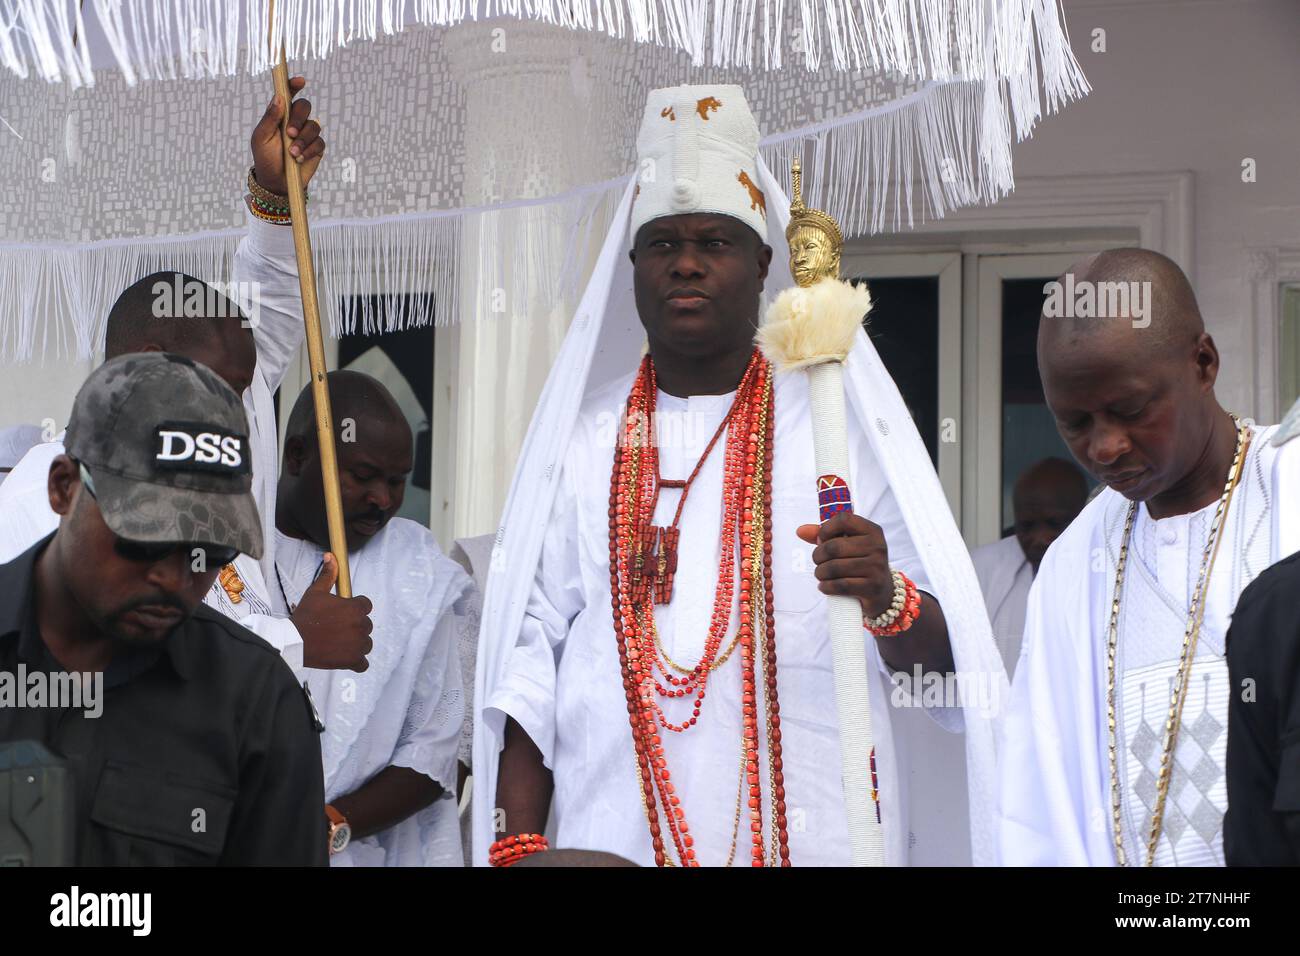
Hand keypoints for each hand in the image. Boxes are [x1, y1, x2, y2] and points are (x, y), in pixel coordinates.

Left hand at [250, 75, 325, 195]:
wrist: (276, 182)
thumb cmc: (265, 158)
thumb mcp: (261, 138)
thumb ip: (270, 118)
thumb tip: (279, 97)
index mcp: (279, 114)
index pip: (288, 94)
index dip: (293, 85)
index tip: (300, 81)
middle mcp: (295, 121)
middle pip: (304, 107)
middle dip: (298, 119)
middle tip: (290, 134)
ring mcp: (307, 134)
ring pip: (313, 125)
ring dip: (303, 139)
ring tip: (292, 153)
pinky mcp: (316, 147)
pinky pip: (319, 142)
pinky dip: (310, 150)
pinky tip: (299, 158)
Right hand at [293, 553, 373, 670]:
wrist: (294, 641)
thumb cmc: (305, 616)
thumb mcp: (315, 592)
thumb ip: (328, 575)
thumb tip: (331, 556)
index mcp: (355, 608)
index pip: (365, 605)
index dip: (355, 607)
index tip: (343, 612)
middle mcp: (361, 626)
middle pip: (365, 624)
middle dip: (354, 625)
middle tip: (335, 628)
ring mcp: (358, 644)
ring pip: (366, 643)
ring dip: (356, 643)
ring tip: (338, 642)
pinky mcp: (353, 660)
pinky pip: (363, 663)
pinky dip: (357, 662)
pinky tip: (346, 657)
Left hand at [795, 513, 894, 618]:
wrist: (882, 592)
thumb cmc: (860, 563)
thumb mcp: (848, 545)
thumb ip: (824, 536)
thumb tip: (800, 531)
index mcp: (872, 530)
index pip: (843, 519)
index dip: (826, 529)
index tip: (822, 540)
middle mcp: (877, 546)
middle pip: (834, 547)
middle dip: (818, 556)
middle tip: (818, 562)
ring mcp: (877, 567)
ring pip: (835, 568)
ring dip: (820, 573)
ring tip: (820, 575)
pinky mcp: (873, 587)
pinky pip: (840, 585)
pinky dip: (826, 587)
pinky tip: (824, 587)